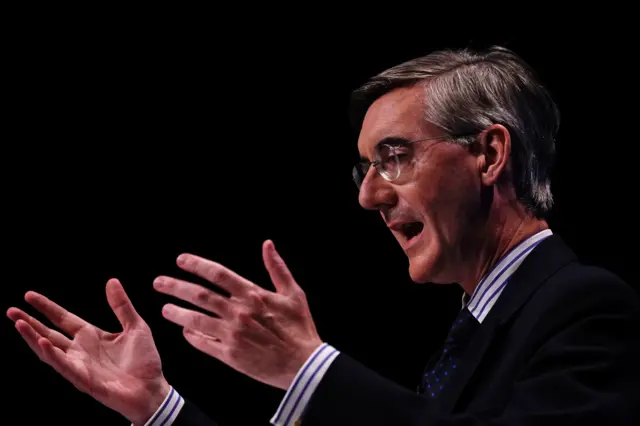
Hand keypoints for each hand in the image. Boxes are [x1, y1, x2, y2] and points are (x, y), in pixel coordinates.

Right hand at [6, 279, 170, 424]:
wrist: (153, 389)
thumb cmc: (144, 361)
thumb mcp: (136, 326)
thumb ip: (122, 306)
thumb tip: (112, 281)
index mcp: (91, 336)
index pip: (63, 319)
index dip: (47, 307)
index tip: (29, 295)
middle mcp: (81, 350)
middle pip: (49, 333)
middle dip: (30, 322)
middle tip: (11, 310)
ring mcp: (80, 366)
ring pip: (50, 350)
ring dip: (33, 337)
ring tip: (19, 323)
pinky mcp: (84, 380)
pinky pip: (64, 367)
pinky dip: (52, 355)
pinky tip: (42, 342)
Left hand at [154, 240, 322, 389]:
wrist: (303, 364)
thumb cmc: (299, 328)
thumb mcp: (293, 293)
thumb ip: (277, 268)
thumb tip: (267, 244)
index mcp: (253, 295)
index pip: (218, 274)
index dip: (197, 265)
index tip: (180, 260)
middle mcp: (239, 313)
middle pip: (200, 295)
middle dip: (176, 287)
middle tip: (159, 282)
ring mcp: (233, 335)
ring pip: (196, 320)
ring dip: (177, 312)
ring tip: (164, 309)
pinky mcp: (230, 356)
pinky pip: (203, 343)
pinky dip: (192, 336)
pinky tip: (185, 330)